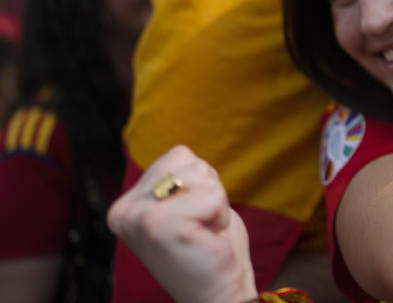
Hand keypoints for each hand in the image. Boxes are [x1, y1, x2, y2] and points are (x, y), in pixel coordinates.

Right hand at [107, 146, 255, 302]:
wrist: (218, 292)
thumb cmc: (209, 245)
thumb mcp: (186, 202)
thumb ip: (175, 178)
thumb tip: (180, 153)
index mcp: (125, 203)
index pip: (178, 155)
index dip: (200, 183)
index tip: (193, 216)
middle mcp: (123, 210)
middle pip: (189, 161)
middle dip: (208, 190)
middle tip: (201, 225)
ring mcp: (138, 217)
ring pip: (201, 175)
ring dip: (215, 202)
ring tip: (203, 230)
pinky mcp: (161, 226)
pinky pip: (212, 195)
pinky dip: (220, 214)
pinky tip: (207, 237)